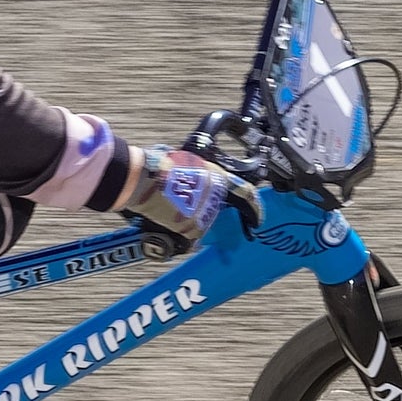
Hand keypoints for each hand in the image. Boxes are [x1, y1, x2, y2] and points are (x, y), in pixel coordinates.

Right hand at [120, 146, 262, 243]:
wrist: (142, 179)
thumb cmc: (156, 166)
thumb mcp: (184, 162)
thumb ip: (195, 172)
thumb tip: (191, 178)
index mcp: (217, 176)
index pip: (245, 193)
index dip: (254, 207)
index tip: (258, 218)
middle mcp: (215, 198)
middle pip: (214, 211)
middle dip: (200, 209)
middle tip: (181, 204)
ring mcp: (204, 216)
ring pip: (201, 224)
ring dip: (188, 220)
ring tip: (167, 210)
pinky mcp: (191, 230)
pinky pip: (188, 238)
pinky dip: (178, 235)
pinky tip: (165, 223)